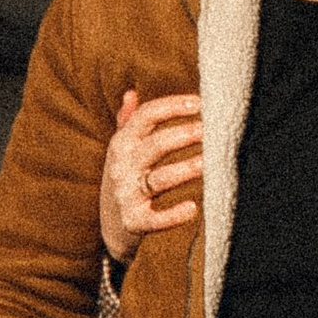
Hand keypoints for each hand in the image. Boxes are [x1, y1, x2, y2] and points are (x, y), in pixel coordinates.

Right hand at [100, 87, 204, 264]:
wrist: (106, 224)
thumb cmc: (123, 177)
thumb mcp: (120, 149)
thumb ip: (127, 122)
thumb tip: (131, 93)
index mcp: (122, 143)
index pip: (145, 116)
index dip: (172, 106)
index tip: (200, 103)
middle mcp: (122, 166)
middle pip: (154, 145)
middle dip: (183, 135)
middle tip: (211, 130)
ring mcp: (127, 194)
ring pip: (159, 180)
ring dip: (185, 170)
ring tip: (209, 163)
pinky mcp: (134, 221)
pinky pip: (154, 219)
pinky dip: (173, 215)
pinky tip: (192, 208)